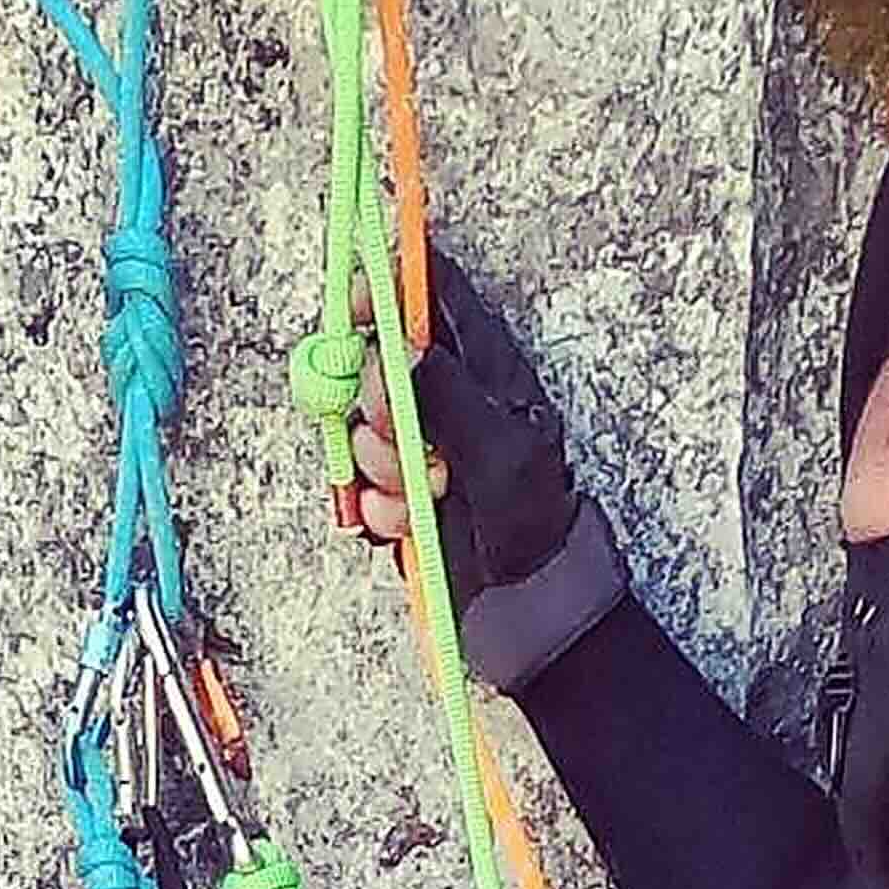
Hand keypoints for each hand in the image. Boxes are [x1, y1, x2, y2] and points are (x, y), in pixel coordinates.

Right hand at [340, 248, 625, 694]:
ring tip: (416, 494)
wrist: (526, 603)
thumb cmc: (531, 522)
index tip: (357, 305)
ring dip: (378, 462)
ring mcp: (420, 441)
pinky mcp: (399, 487)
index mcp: (485, 366)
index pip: (433, 292)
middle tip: (394, 433)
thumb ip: (450, 396)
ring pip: (364, 424)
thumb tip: (400, 351)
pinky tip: (405, 520)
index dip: (390, 285)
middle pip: (380, 357)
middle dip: (376, 398)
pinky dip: (376, 503)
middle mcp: (448, 394)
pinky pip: (362, 480)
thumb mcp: (499, 453)